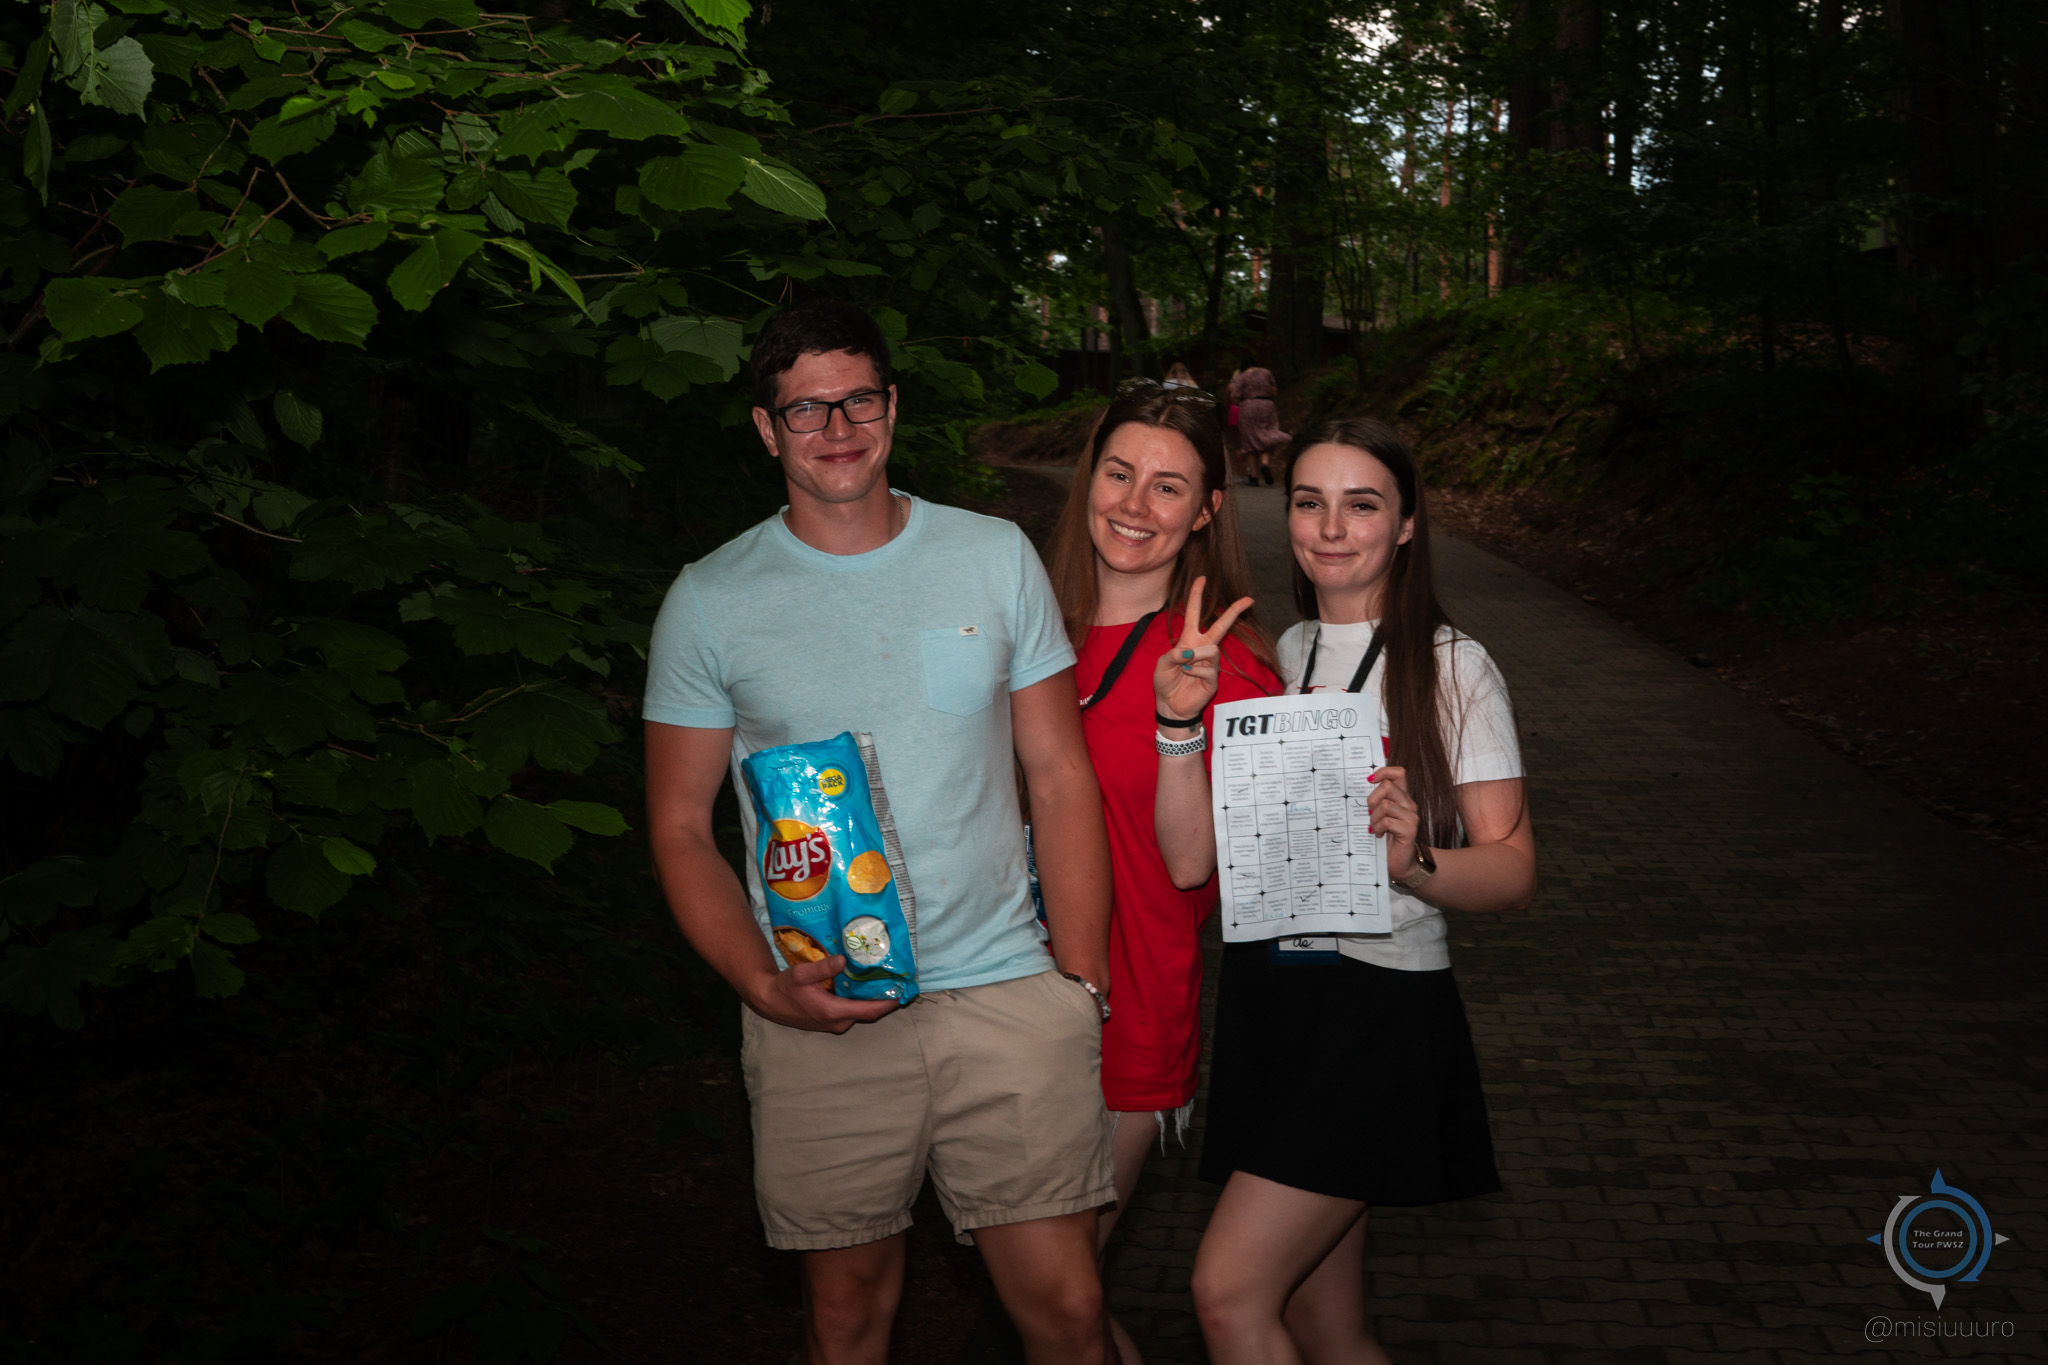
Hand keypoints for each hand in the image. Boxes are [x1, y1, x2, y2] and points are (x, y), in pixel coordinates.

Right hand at [745, 954, 899, 1033]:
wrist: (770, 1002)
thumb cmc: (785, 988)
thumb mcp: (801, 974)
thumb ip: (823, 968)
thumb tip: (844, 959)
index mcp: (833, 1011)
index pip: (870, 1010)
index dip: (889, 1002)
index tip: (905, 992)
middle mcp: (838, 1021)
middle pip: (869, 1012)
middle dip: (884, 998)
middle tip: (898, 980)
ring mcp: (835, 1023)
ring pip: (861, 1012)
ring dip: (872, 999)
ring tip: (886, 980)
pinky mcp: (831, 1020)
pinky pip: (852, 1011)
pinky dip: (861, 1001)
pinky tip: (865, 985)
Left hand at [1152, 575, 1252, 728]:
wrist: (1170, 706)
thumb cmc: (1166, 682)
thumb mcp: (1162, 664)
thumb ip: (1173, 654)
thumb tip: (1189, 652)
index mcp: (1188, 640)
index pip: (1193, 613)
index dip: (1196, 596)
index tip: (1203, 578)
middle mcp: (1202, 648)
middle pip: (1221, 625)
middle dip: (1234, 611)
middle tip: (1249, 599)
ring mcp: (1209, 663)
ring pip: (1212, 649)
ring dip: (1197, 656)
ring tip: (1184, 666)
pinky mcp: (1213, 678)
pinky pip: (1208, 668)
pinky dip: (1195, 671)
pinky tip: (1188, 676)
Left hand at [1366, 764, 1422, 880]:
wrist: (1400, 863)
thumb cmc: (1386, 839)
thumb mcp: (1378, 816)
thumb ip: (1375, 802)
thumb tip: (1359, 787)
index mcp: (1402, 798)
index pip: (1399, 773)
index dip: (1384, 771)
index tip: (1369, 780)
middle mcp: (1409, 804)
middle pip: (1388, 786)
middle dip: (1372, 800)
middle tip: (1370, 814)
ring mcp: (1411, 816)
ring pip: (1385, 805)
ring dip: (1374, 818)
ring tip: (1375, 828)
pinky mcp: (1409, 829)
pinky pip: (1387, 821)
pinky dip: (1378, 828)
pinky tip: (1379, 835)